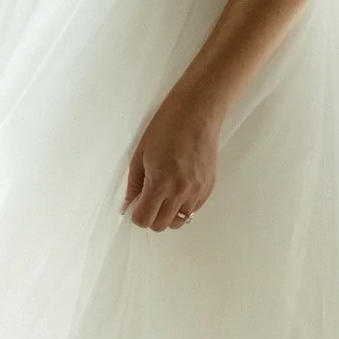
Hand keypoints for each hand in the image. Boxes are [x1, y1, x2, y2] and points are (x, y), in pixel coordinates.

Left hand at [124, 78, 222, 231]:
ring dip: (169, 213)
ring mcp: (198, 191)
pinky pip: (194, 209)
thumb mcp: (140, 154)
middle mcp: (181, 192)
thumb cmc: (166, 127)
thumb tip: (128, 205)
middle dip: (151, 217)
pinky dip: (184, 205)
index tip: (136, 205)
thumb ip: (134, 184)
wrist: (197, 113)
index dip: (137, 215)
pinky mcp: (209, 188)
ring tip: (166, 194)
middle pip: (162, 225)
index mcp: (160, 183)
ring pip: (180, 221)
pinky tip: (180, 187)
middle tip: (149, 200)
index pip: (145, 219)